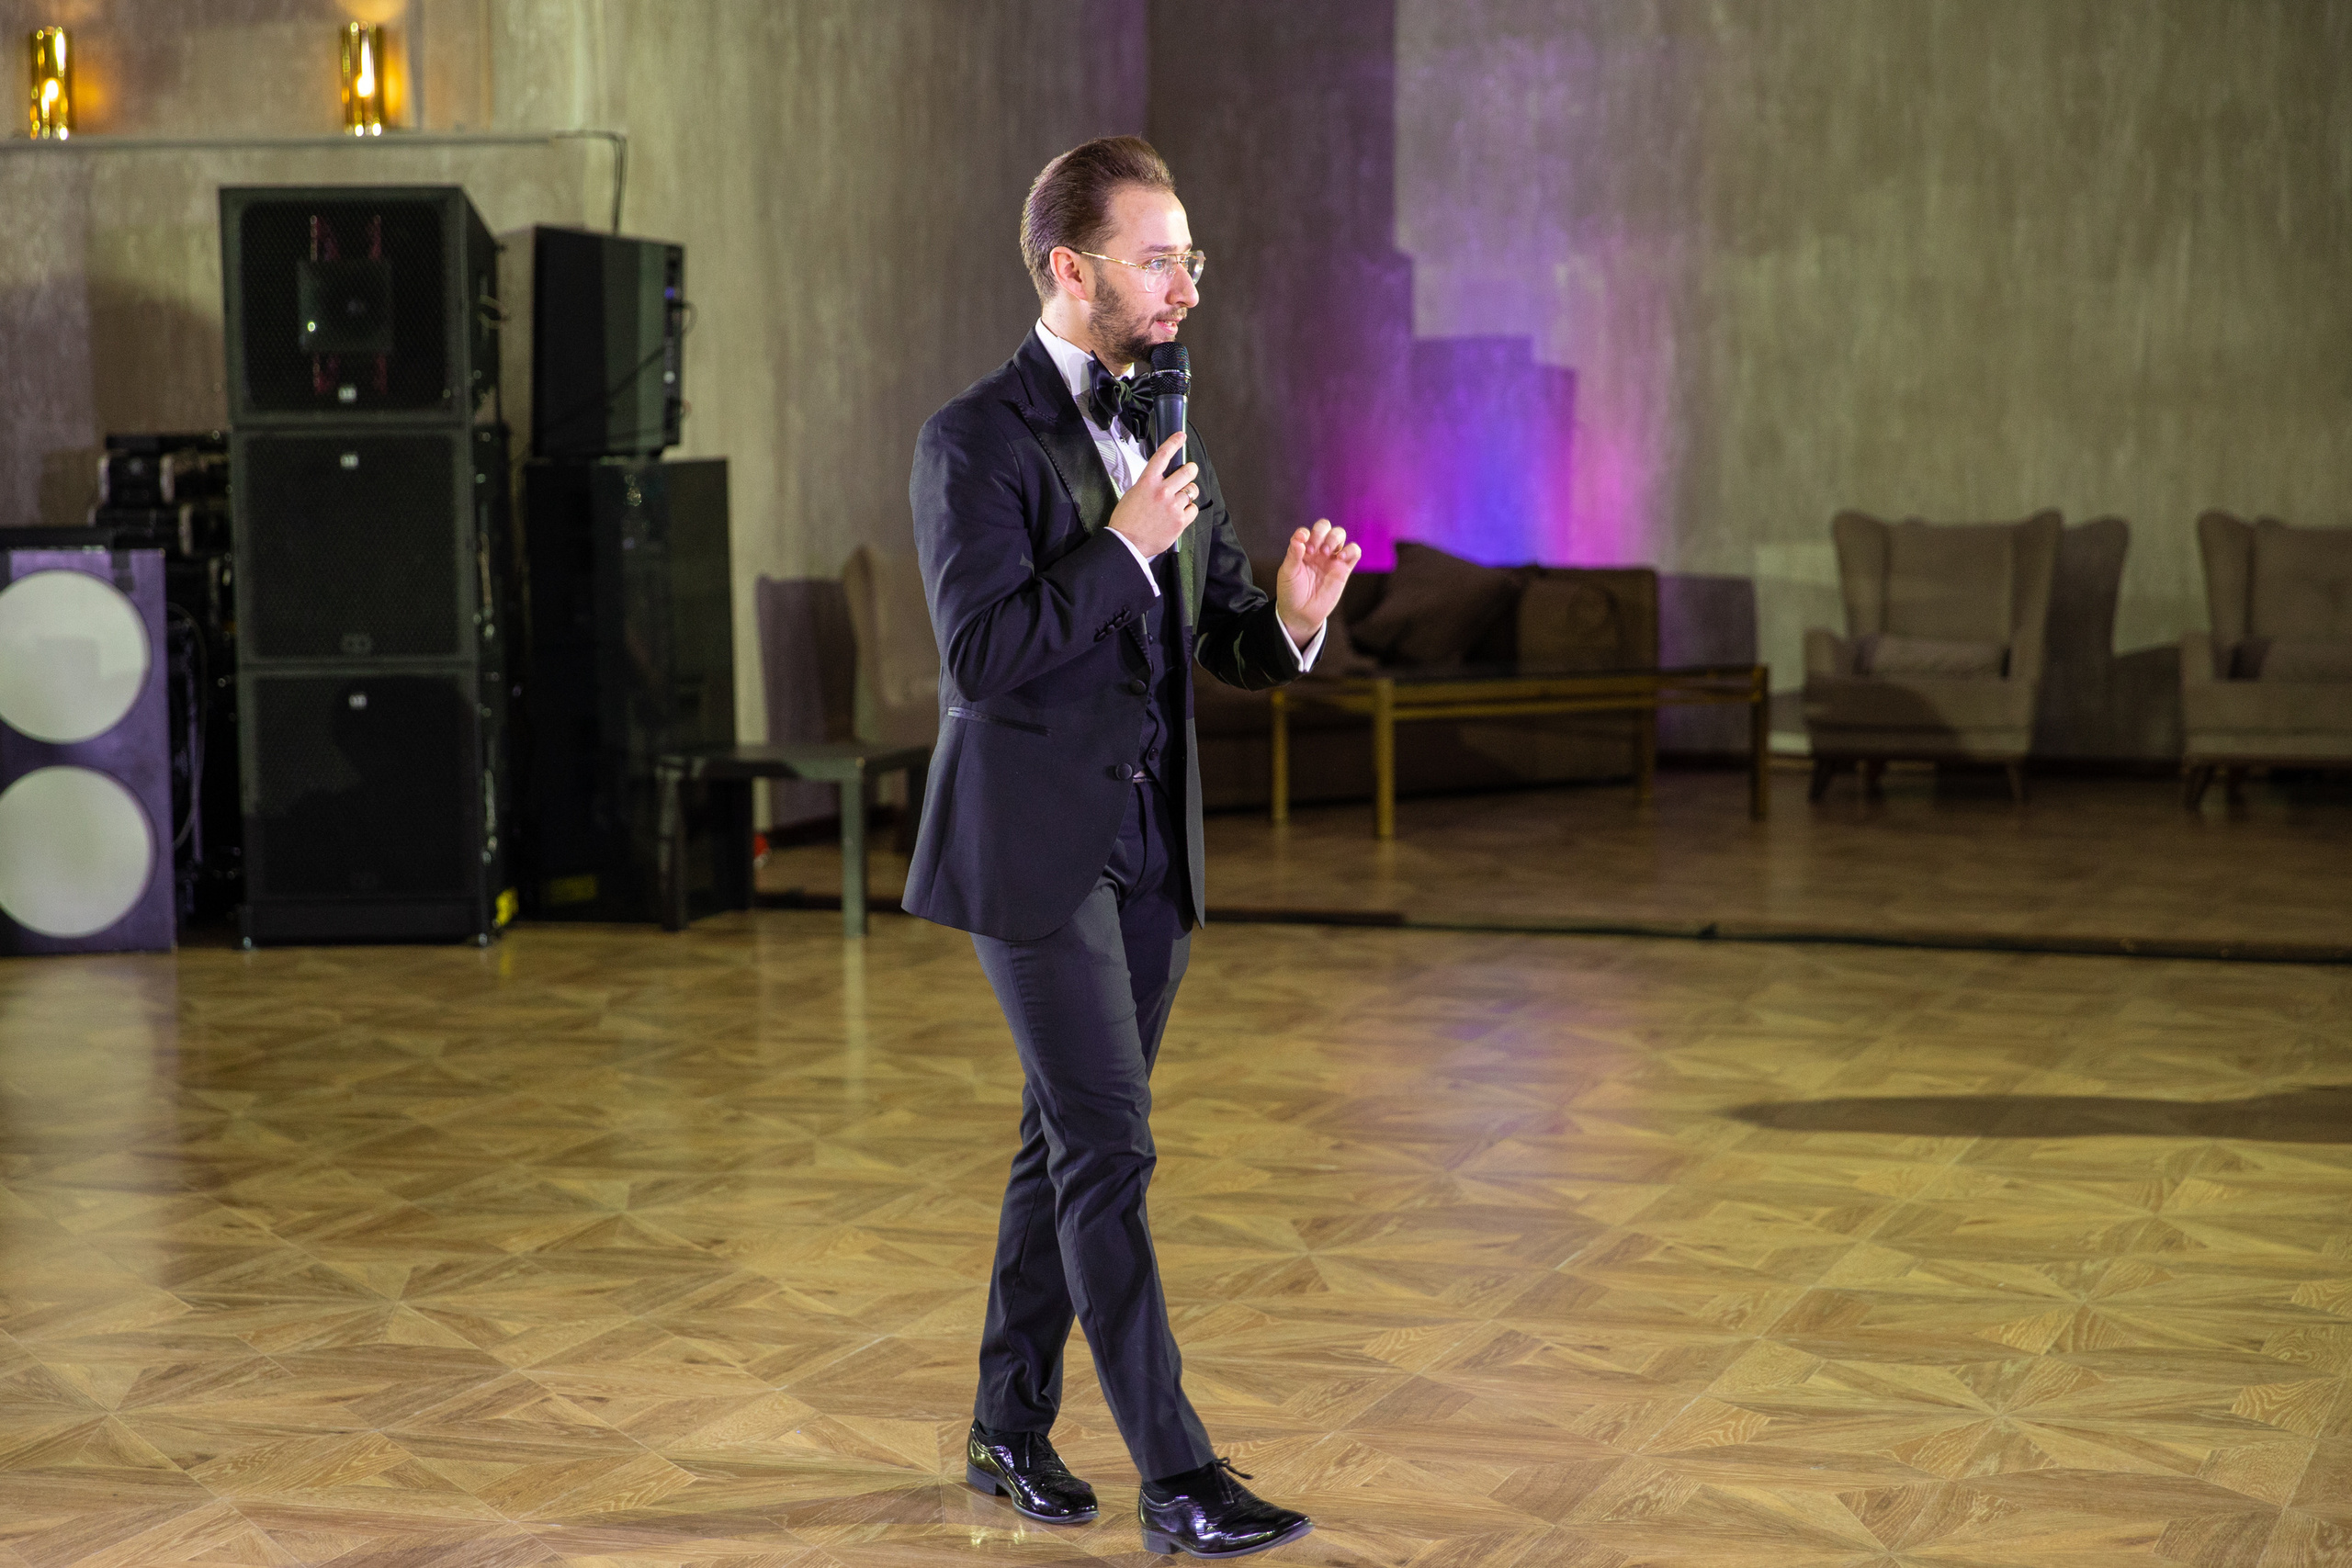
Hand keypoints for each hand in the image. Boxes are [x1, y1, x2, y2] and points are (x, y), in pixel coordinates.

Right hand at [1107, 432, 1198, 558]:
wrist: (1127, 543)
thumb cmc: (1126, 521)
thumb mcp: (1133, 494)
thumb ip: (1149, 485)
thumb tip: (1161, 480)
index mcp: (1147, 482)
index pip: (1163, 456)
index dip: (1174, 443)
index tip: (1180, 436)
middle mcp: (1162, 491)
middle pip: (1187, 472)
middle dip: (1190, 470)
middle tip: (1189, 471)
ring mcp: (1172, 506)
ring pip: (1192, 490)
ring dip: (1189, 492)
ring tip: (1181, 499)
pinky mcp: (1180, 521)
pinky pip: (1193, 509)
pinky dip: (1189, 510)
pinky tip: (1179, 514)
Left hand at [1275, 519, 1361, 645]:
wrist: (1301, 614)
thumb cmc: (1291, 592)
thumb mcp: (1287, 573)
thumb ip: (1293, 554)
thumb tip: (1299, 538)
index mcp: (1302, 549)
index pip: (1307, 531)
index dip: (1306, 534)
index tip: (1302, 546)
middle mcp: (1317, 551)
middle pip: (1325, 527)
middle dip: (1321, 532)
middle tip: (1314, 550)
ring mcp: (1331, 559)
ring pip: (1340, 534)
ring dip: (1334, 538)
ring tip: (1327, 553)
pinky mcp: (1344, 570)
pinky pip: (1354, 552)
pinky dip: (1350, 550)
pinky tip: (1340, 558)